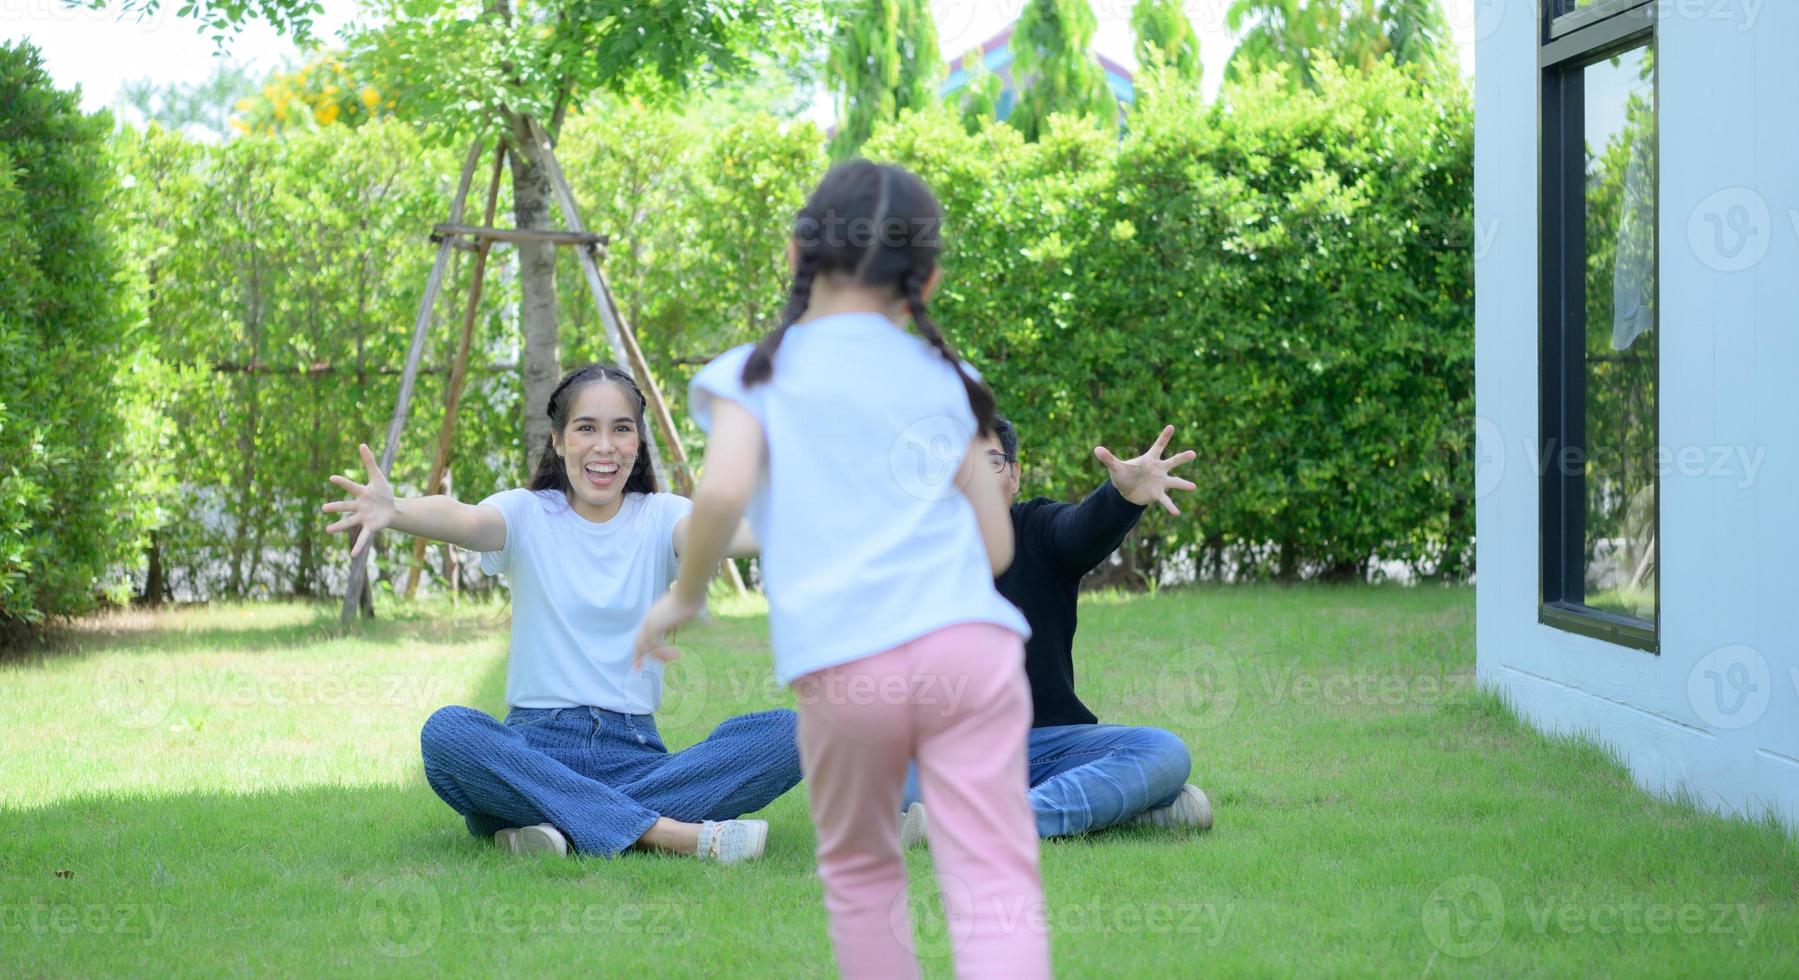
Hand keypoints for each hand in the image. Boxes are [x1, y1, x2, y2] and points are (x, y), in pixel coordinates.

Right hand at [322, 443, 395, 557]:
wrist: (392, 508)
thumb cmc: (383, 492)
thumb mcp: (378, 477)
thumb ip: (369, 462)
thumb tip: (362, 444)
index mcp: (361, 493)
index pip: (351, 486)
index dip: (343, 482)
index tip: (332, 478)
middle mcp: (359, 506)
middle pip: (346, 506)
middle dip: (336, 507)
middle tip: (323, 508)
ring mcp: (363, 517)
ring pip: (350, 522)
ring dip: (340, 526)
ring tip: (328, 530)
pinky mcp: (370, 527)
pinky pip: (363, 538)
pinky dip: (358, 547)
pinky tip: (352, 555)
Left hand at [633, 590, 703, 670]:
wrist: (688, 593)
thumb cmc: (690, 600)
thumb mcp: (680, 613)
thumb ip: (676, 621)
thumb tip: (681, 625)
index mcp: (653, 616)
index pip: (643, 634)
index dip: (642, 647)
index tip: (642, 657)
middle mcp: (649, 619)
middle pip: (638, 641)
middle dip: (638, 656)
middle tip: (637, 668)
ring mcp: (650, 622)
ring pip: (648, 646)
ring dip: (660, 656)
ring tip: (673, 659)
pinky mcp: (654, 626)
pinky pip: (655, 646)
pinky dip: (664, 653)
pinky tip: (676, 655)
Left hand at [1094, 425, 1197, 515]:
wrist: (1126, 491)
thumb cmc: (1123, 474)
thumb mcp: (1115, 467)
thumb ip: (1108, 458)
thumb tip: (1096, 449)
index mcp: (1149, 459)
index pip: (1158, 446)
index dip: (1164, 437)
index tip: (1171, 427)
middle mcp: (1158, 469)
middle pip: (1172, 462)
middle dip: (1182, 458)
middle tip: (1193, 453)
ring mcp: (1160, 482)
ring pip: (1174, 481)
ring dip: (1183, 484)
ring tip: (1193, 486)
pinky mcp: (1158, 494)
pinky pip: (1166, 500)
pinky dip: (1170, 506)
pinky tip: (1177, 513)